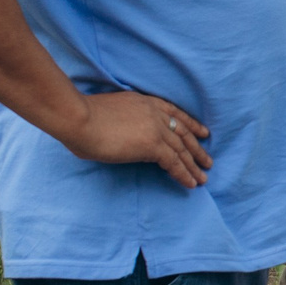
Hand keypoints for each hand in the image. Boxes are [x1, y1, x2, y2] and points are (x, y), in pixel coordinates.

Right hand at [59, 90, 212, 187]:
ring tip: (203, 177)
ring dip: (194, 165)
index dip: (191, 124)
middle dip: (197, 148)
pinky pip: (174, 163)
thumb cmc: (81, 117)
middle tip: (207, 160)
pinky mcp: (152, 145)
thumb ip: (123, 122)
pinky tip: (191, 183)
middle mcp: (154, 113)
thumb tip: (120, 135)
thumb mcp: (110, 112)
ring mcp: (155, 128)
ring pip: (182, 150)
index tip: (202, 132)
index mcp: (145, 101)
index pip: (175, 113)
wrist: (78, 118)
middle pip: (183, 132)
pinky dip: (185, 174)